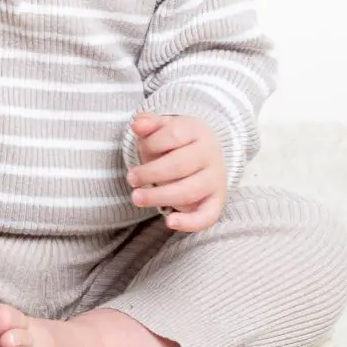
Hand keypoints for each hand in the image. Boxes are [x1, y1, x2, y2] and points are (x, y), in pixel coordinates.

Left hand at [125, 113, 226, 232]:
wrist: (205, 154)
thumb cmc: (174, 143)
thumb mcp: (162, 128)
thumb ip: (149, 123)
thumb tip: (137, 125)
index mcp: (197, 131)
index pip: (173, 135)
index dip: (151, 144)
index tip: (138, 150)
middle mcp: (210, 154)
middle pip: (179, 165)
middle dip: (151, 173)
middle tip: (130, 179)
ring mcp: (215, 179)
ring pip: (189, 191)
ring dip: (160, 196)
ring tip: (137, 198)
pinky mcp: (216, 201)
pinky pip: (207, 216)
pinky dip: (189, 223)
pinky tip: (169, 222)